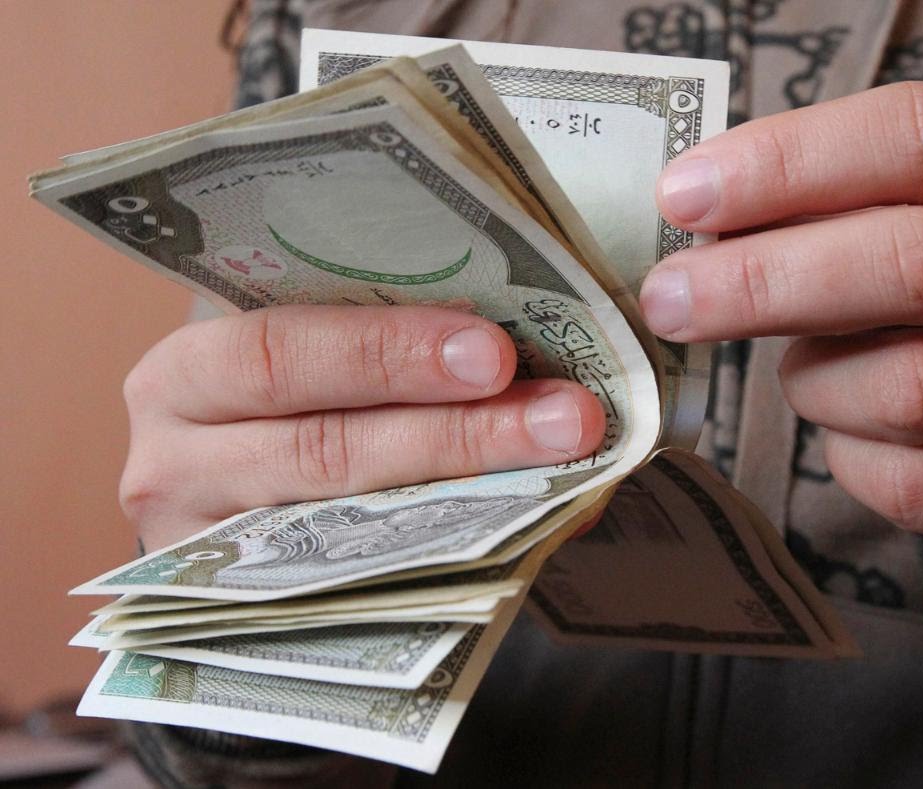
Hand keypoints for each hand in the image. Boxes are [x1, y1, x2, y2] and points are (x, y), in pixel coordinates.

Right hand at [120, 305, 604, 551]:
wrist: (219, 513)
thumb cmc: (277, 411)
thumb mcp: (297, 364)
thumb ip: (375, 351)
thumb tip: (518, 353)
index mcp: (184, 377)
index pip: (280, 354)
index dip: (386, 353)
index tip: (492, 351)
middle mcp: (175, 469)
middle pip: (323, 451)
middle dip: (458, 432)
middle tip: (562, 417)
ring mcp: (209, 562)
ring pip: (347, 532)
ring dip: (474, 493)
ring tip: (562, 462)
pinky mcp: (250, 621)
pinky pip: (361, 593)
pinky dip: (455, 554)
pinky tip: (528, 527)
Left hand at [640, 82, 922, 546]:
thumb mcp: (906, 215)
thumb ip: (819, 209)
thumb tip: (694, 220)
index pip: (922, 137)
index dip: (789, 163)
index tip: (683, 197)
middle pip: (920, 263)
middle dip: (765, 282)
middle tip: (668, 299)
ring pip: (914, 390)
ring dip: (816, 385)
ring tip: (800, 374)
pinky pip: (922, 487)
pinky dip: (852, 463)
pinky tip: (846, 433)